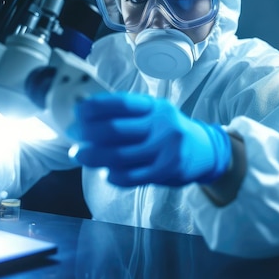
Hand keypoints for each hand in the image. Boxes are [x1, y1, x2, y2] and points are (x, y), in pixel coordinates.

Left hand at [67, 92, 231, 186]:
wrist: (205, 151)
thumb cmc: (169, 131)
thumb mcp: (154, 114)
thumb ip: (126, 114)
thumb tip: (84, 113)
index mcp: (154, 107)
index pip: (121, 103)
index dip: (95, 107)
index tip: (77, 112)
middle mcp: (161, 124)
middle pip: (115, 129)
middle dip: (87, 133)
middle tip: (73, 136)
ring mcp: (165, 148)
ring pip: (120, 155)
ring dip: (93, 156)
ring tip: (79, 155)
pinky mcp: (167, 170)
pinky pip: (132, 176)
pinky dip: (114, 176)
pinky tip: (106, 173)